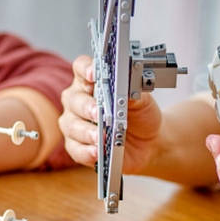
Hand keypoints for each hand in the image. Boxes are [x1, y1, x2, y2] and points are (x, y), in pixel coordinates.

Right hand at [59, 54, 165, 173]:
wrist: (148, 142)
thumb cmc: (141, 116)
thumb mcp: (143, 102)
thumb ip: (134, 92)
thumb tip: (127, 89)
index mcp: (91, 83)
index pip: (81, 69)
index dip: (85, 69)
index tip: (93, 74)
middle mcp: (78, 101)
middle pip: (74, 99)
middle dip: (86, 106)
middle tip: (98, 113)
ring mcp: (75, 124)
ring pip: (71, 126)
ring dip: (86, 132)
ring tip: (100, 137)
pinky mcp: (77, 146)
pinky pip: (75, 149)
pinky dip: (86, 151)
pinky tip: (96, 151)